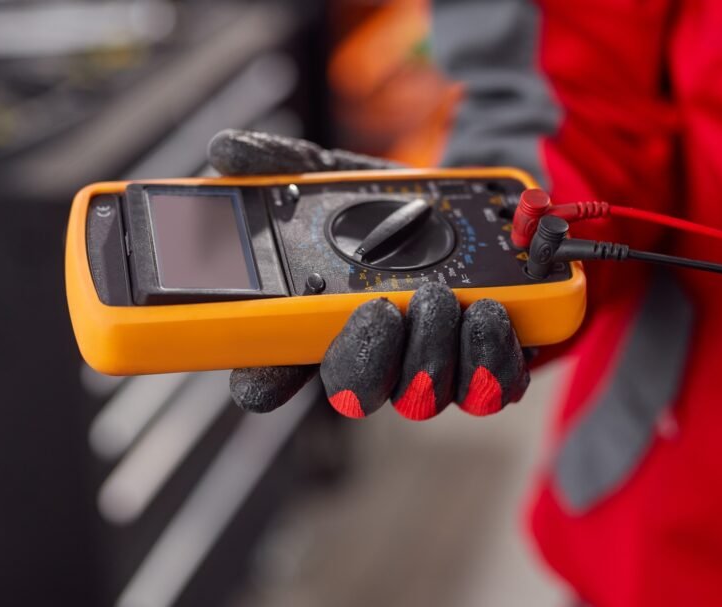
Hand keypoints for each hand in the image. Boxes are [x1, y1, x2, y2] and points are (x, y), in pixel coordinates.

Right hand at [209, 130, 530, 419]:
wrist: (470, 211)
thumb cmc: (388, 207)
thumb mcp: (335, 176)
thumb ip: (283, 166)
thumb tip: (227, 150)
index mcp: (314, 326)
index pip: (268, 373)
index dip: (260, 383)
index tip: (260, 378)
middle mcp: (368, 359)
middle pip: (353, 393)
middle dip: (366, 358)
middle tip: (381, 308)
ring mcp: (427, 369)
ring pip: (422, 395)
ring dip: (434, 350)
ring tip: (449, 299)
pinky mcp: (486, 368)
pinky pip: (491, 385)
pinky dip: (494, 350)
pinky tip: (491, 312)